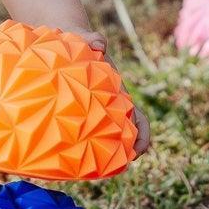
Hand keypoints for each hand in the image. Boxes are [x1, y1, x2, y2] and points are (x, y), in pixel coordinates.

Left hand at [61, 24, 148, 156]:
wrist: (66, 40)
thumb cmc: (79, 42)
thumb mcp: (85, 39)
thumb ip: (92, 39)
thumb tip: (99, 44)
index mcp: (117, 94)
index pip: (137, 118)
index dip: (142, 134)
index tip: (139, 149)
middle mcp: (109, 106)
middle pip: (125, 134)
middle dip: (125, 152)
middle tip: (118, 166)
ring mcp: (94, 111)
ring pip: (106, 137)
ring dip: (105, 153)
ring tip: (94, 169)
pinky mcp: (78, 112)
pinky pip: (84, 133)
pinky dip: (85, 147)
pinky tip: (70, 158)